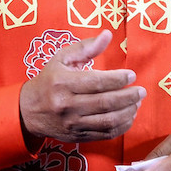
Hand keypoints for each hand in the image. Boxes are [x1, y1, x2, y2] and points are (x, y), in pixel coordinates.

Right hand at [18, 29, 145, 143]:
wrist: (29, 110)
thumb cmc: (48, 80)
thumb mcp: (62, 58)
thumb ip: (86, 47)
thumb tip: (108, 35)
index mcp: (62, 82)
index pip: (96, 82)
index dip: (117, 79)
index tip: (131, 75)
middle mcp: (67, 104)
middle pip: (105, 103)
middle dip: (128, 97)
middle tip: (141, 91)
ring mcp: (73, 123)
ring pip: (107, 121)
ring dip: (127, 112)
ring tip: (137, 103)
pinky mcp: (78, 136)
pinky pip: (105, 134)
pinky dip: (121, 126)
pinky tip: (128, 116)